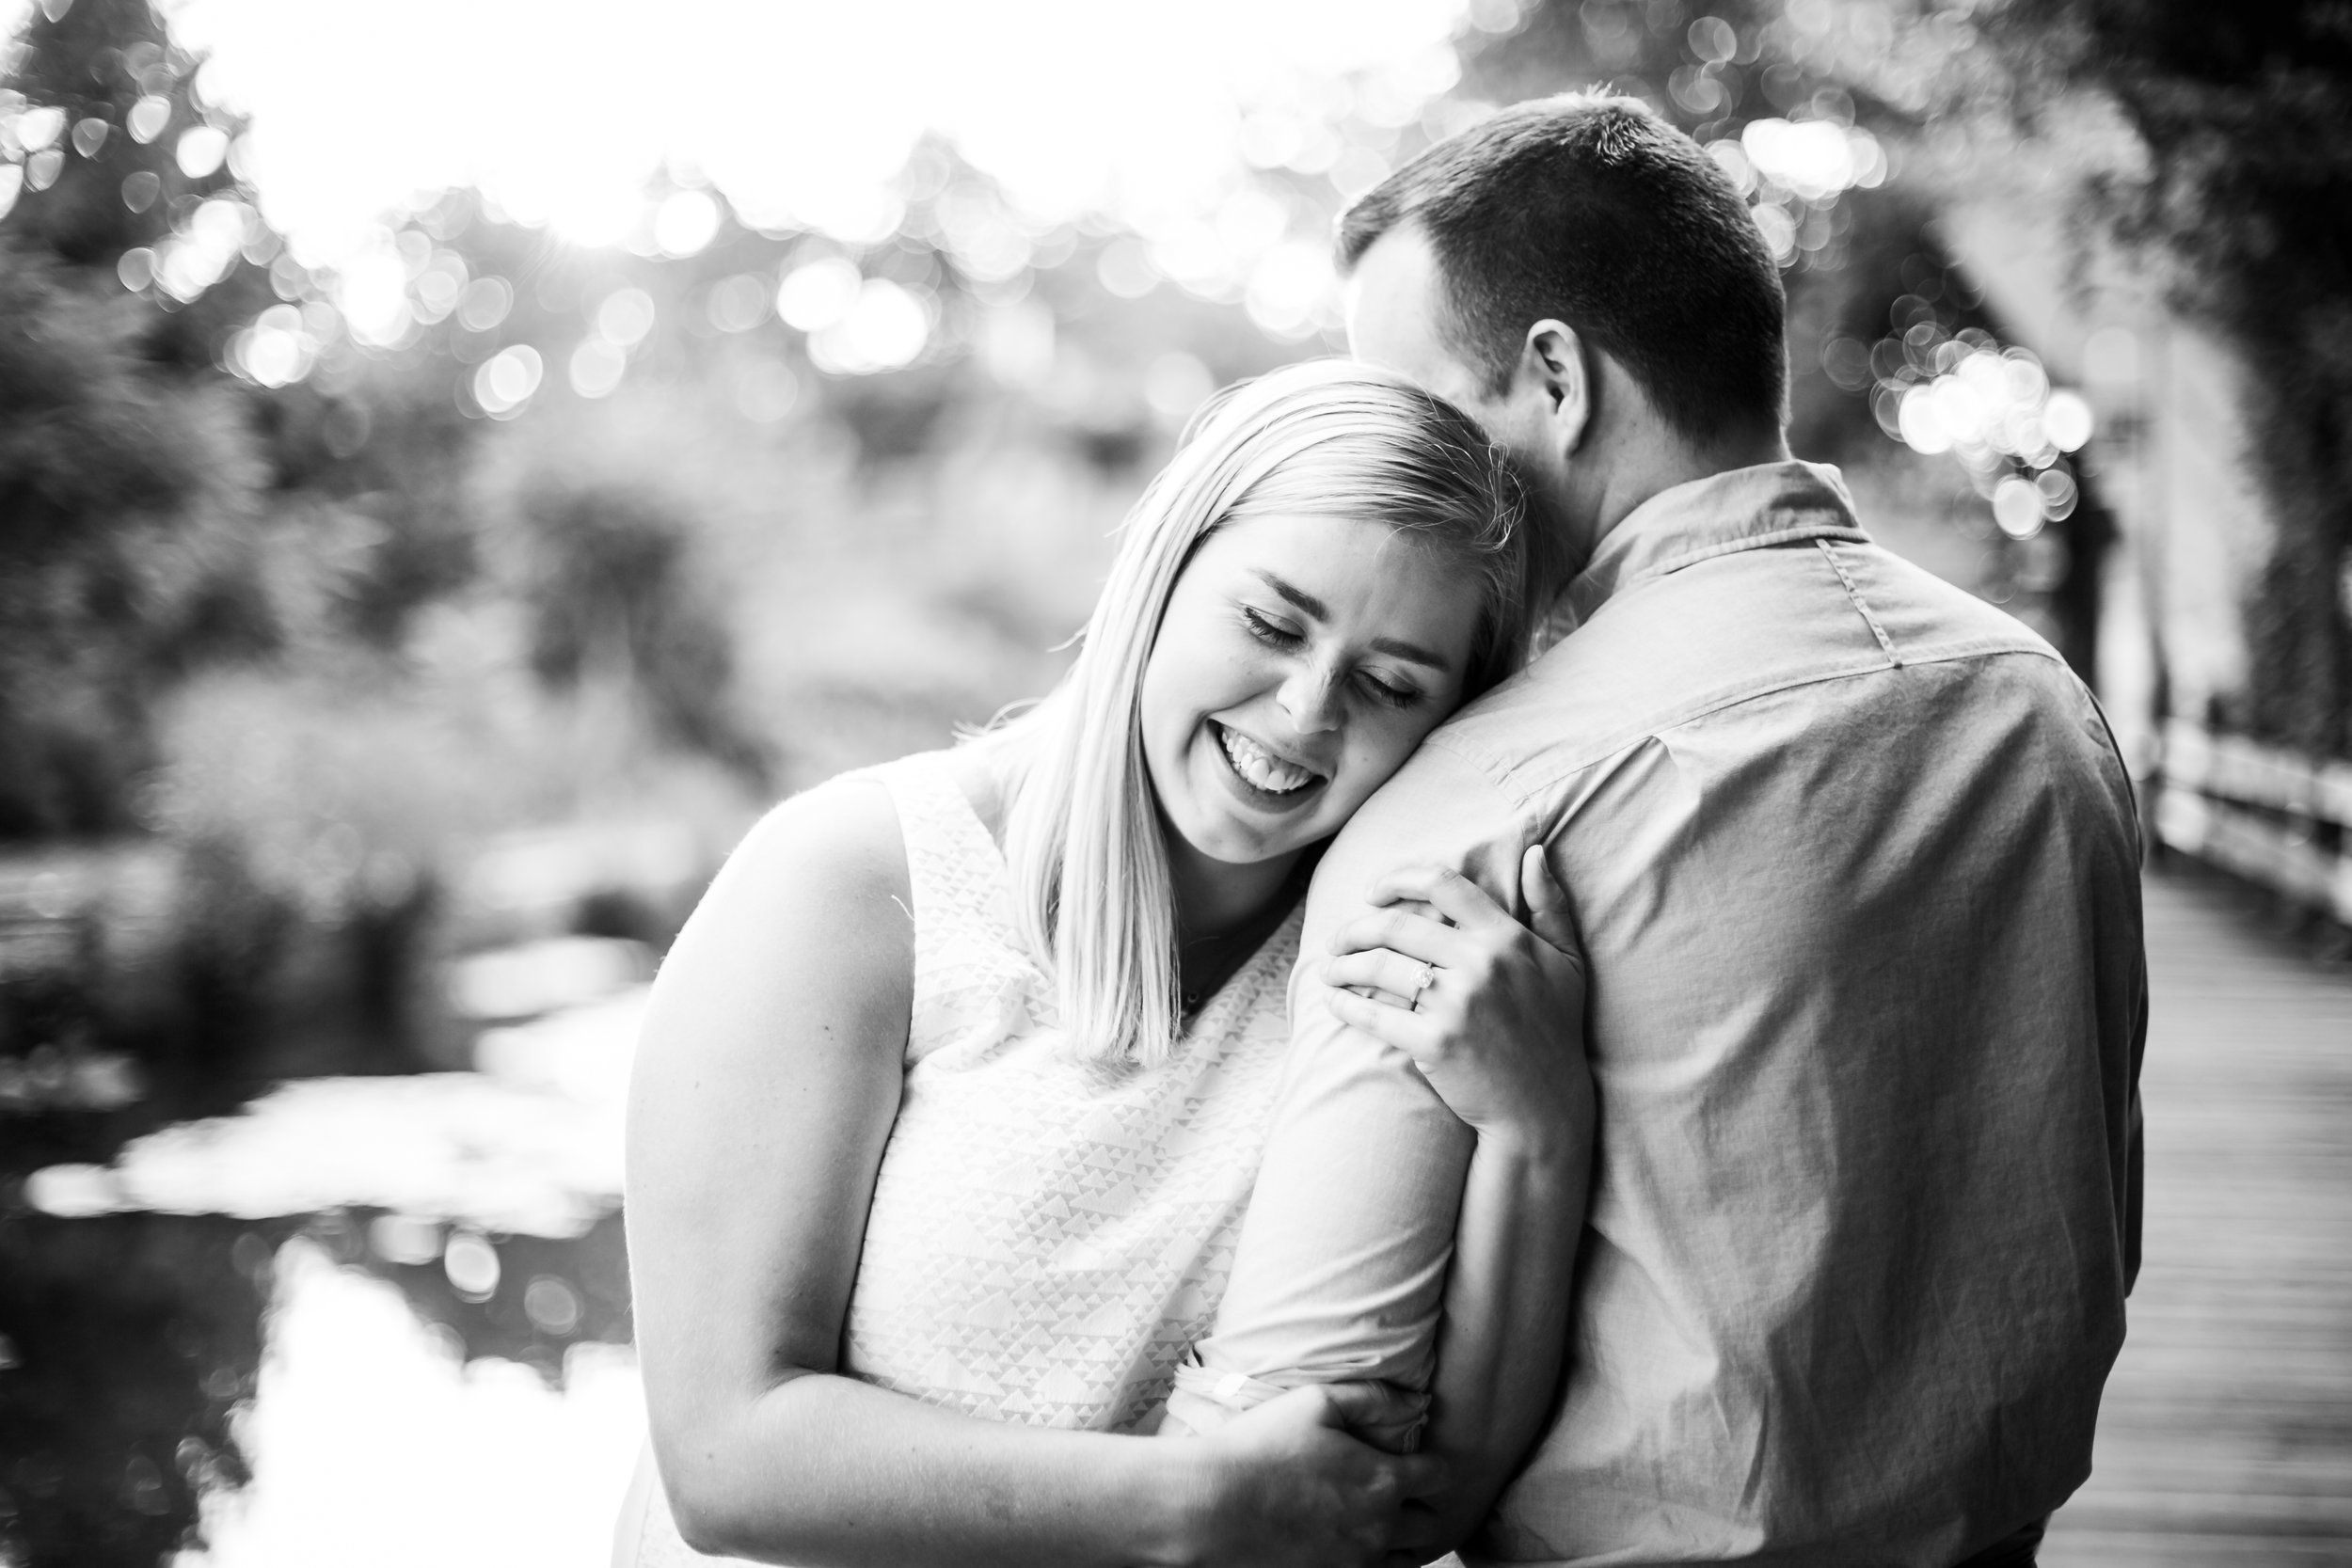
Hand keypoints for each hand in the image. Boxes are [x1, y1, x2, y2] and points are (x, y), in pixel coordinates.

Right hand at [1181, 1385, 1448, 1567]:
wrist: (1211, 1506)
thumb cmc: (1260, 1447)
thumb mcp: (1316, 1402)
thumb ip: (1374, 1399)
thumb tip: (1417, 1403)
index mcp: (1382, 1481)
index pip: (1440, 1477)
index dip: (1432, 1464)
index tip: (1415, 1458)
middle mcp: (1378, 1528)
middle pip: (1430, 1525)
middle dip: (1422, 1506)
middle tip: (1401, 1491)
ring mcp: (1355, 1562)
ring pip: (1406, 1560)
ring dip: (1402, 1541)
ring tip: (1380, 1522)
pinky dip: (1372, 1561)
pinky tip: (1351, 1543)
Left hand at [1319, 847, 1589, 1148]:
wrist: (1545, 1107)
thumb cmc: (1554, 1032)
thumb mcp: (1568, 963)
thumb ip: (1550, 905)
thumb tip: (1534, 853)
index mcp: (1507, 937)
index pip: (1442, 886)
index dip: (1397, 879)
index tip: (1371, 892)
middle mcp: (1482, 963)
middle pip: (1396, 925)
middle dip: (1355, 929)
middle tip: (1337, 939)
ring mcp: (1458, 1003)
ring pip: (1378, 966)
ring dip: (1342, 965)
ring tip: (1329, 971)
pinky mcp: (1435, 1041)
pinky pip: (1374, 1013)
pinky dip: (1345, 1005)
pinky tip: (1334, 1003)